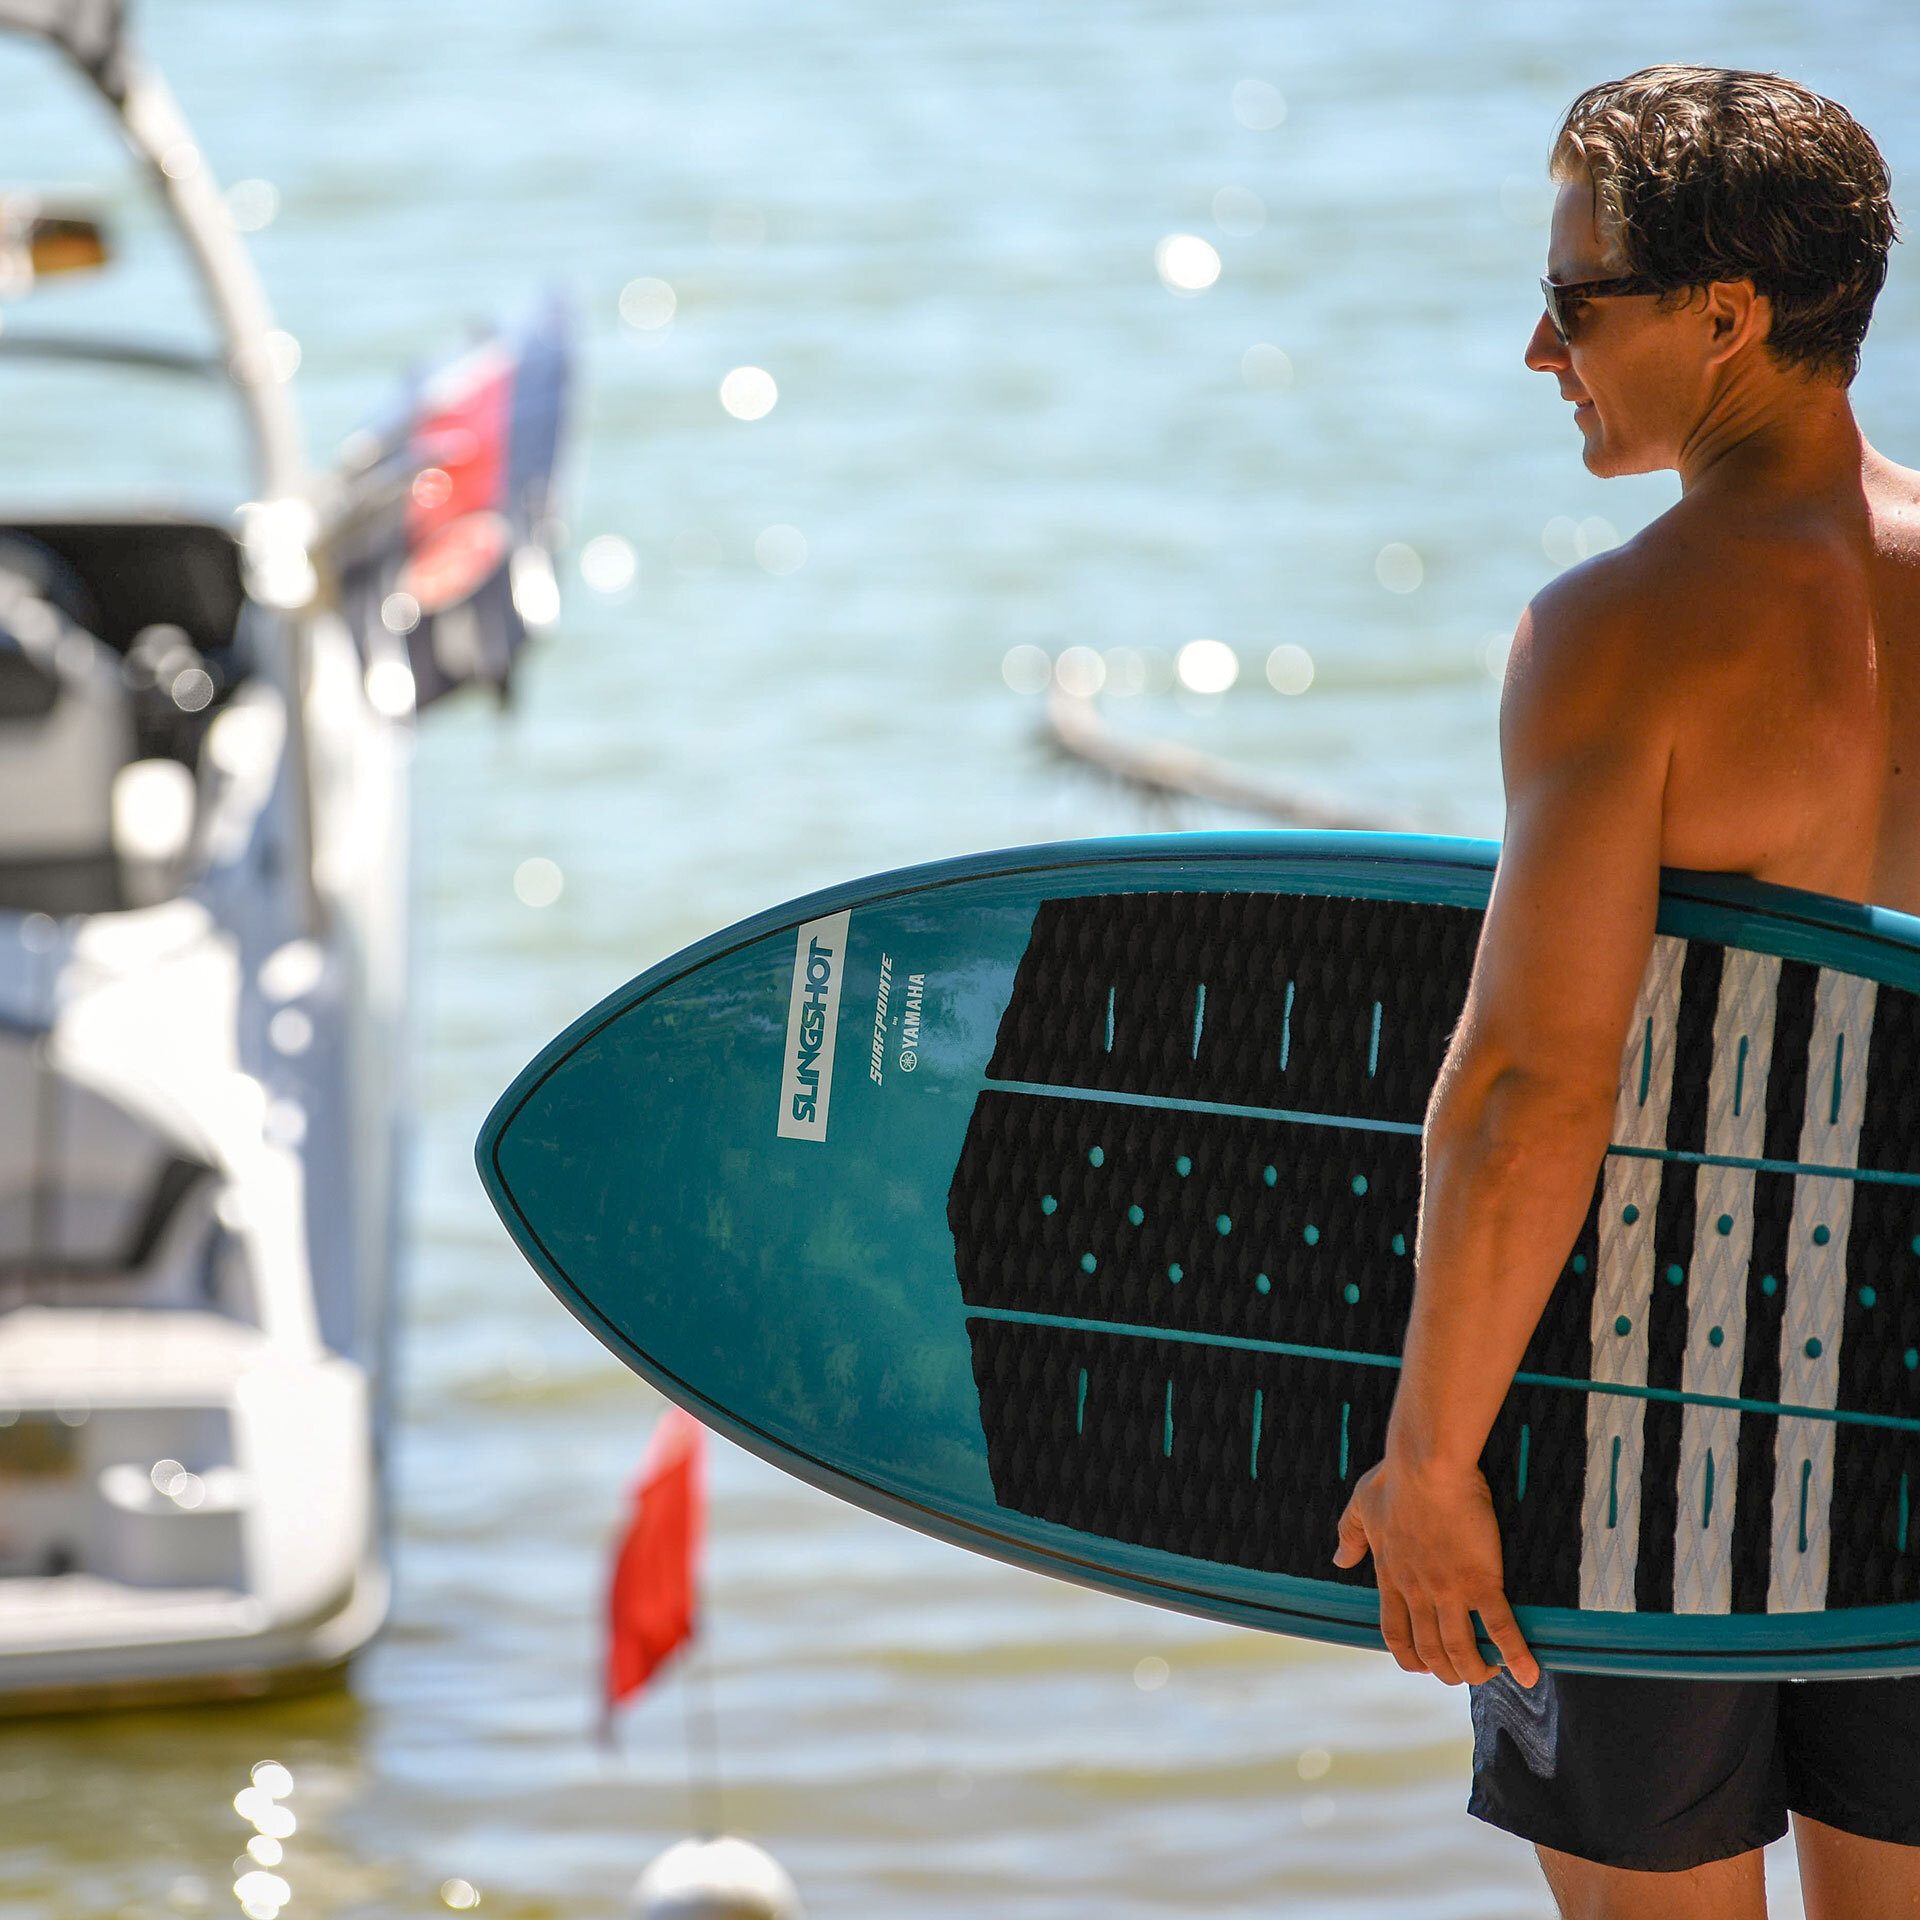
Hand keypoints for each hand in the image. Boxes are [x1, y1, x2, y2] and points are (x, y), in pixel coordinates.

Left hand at [1333, 1454, 1538, 1688]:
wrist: (1427, 1466)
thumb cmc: (1395, 1480)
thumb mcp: (1361, 1507)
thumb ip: (1350, 1536)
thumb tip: (1338, 1561)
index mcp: (1391, 1577)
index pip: (1395, 1633)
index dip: (1408, 1657)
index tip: (1419, 1667)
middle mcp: (1417, 1593)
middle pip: (1430, 1650)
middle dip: (1445, 1670)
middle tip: (1461, 1673)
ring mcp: (1449, 1591)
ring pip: (1462, 1649)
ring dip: (1475, 1670)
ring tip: (1489, 1673)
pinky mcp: (1481, 1581)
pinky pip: (1501, 1628)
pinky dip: (1516, 1655)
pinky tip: (1529, 1672)